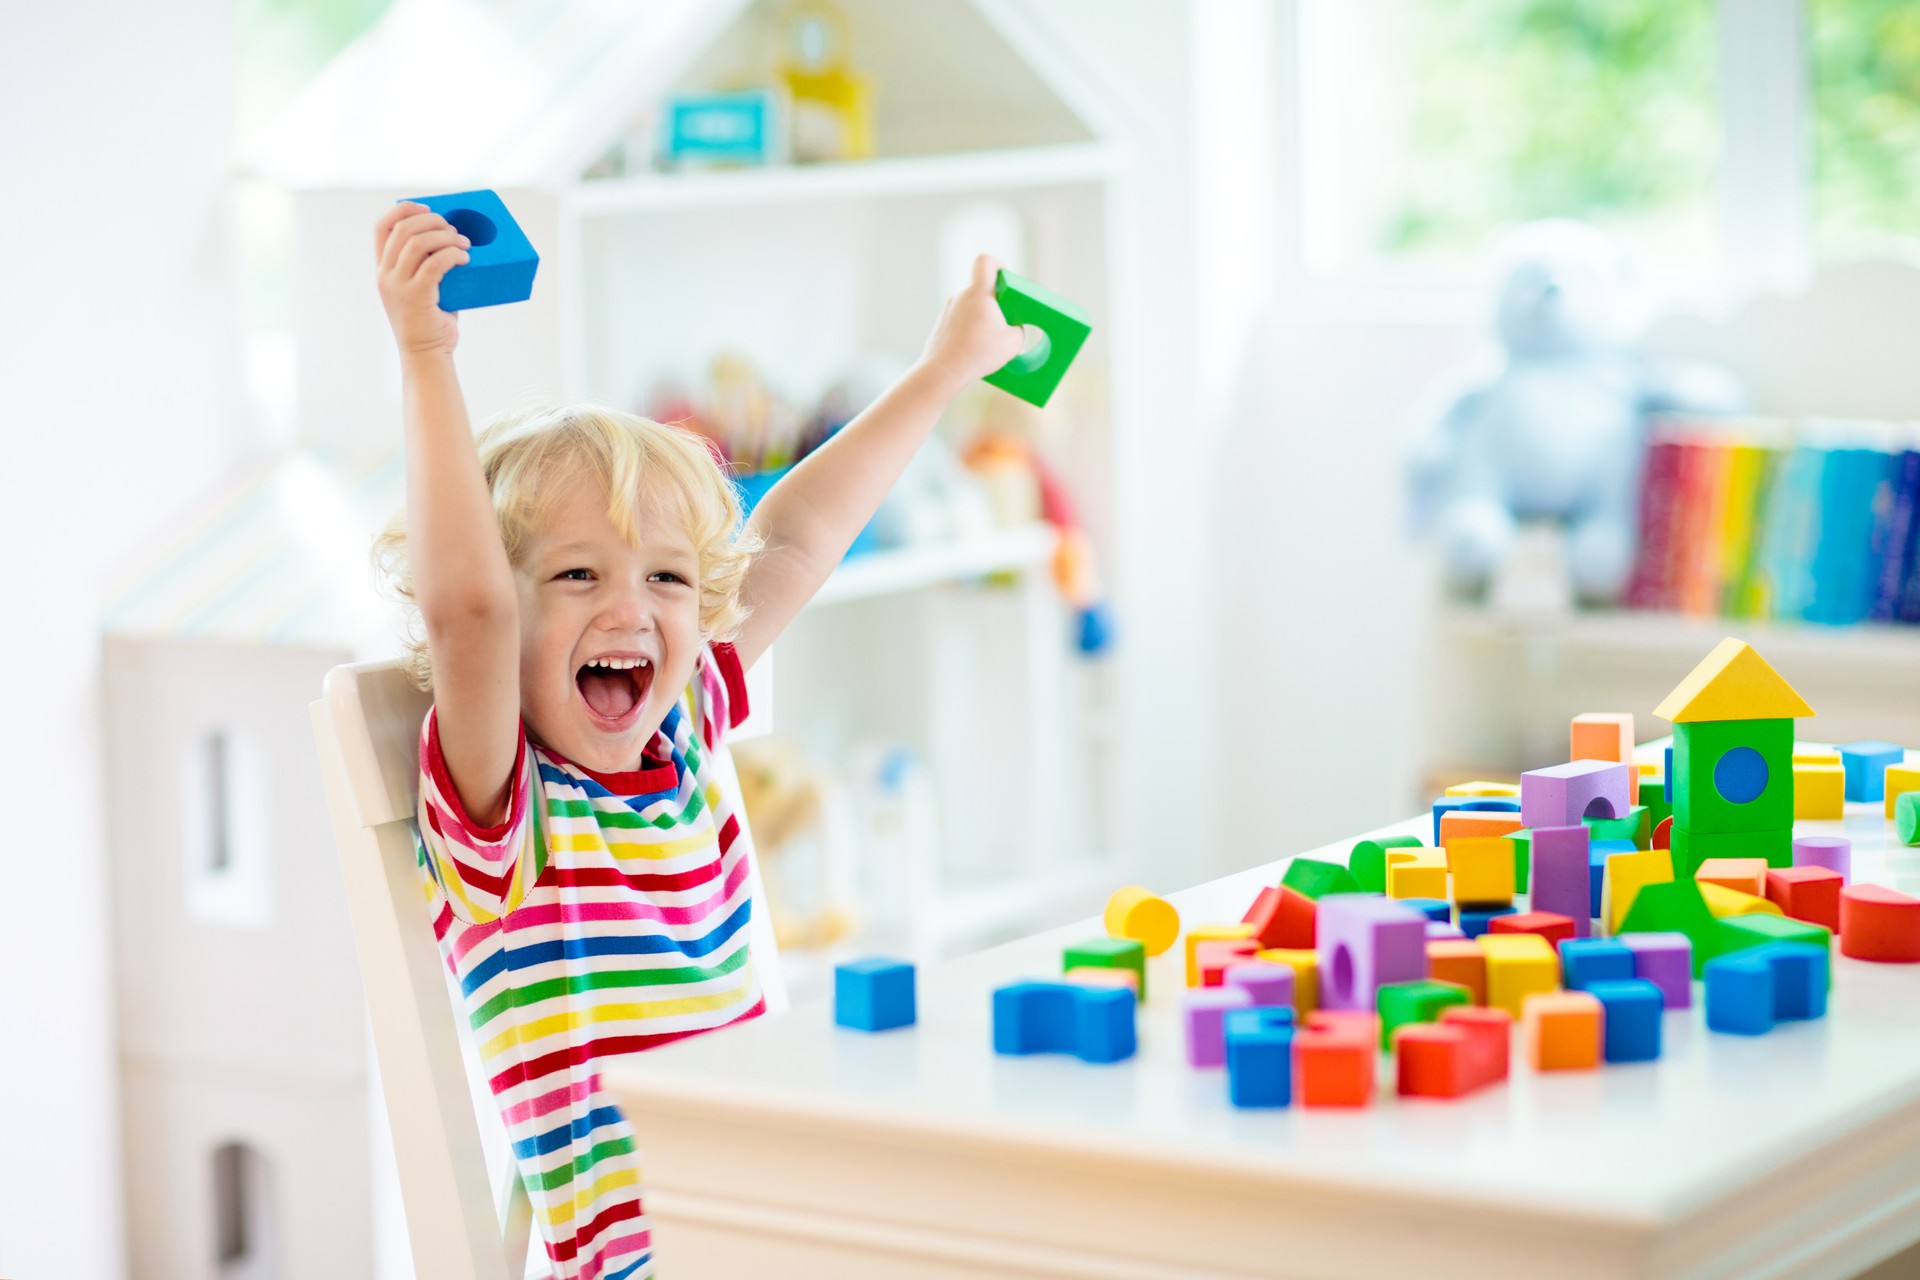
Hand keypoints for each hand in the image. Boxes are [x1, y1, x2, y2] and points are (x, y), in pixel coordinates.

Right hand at [375, 202, 467, 357]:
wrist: (425, 355)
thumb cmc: (430, 321)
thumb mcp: (420, 289)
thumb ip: (426, 265)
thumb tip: (454, 240)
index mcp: (382, 269)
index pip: (382, 226)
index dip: (404, 210)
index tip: (428, 209)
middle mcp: (385, 275)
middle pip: (404, 229)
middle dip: (433, 221)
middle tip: (455, 230)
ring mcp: (398, 286)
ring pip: (419, 243)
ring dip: (446, 237)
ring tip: (464, 244)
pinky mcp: (416, 297)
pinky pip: (435, 264)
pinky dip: (452, 255)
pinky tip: (465, 259)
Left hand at [916, 254, 1027, 392]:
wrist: (942, 371)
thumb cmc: (978, 354)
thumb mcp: (1013, 342)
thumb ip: (1018, 328)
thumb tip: (1013, 327)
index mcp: (978, 292)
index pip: (986, 260)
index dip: (999, 264)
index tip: (1006, 280)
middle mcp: (961, 294)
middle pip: (981, 284)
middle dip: (995, 297)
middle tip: (1004, 317)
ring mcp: (948, 308)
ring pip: (971, 302)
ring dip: (982, 313)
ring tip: (989, 336)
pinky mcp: (942, 322)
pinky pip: (961, 316)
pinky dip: (970, 325)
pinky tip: (975, 344)